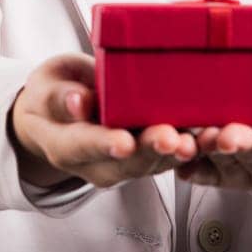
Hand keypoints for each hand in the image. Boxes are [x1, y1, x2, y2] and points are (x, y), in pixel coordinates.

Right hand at [8, 53, 197, 189]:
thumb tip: (77, 102)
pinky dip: (186, 146)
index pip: (81, 147)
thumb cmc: (53, 93)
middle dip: (150, 150)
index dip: (103, 144)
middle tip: (170, 138)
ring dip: (174, 153)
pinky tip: (205, 135)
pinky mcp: (144, 157)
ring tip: (193, 139)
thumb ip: (58, 96)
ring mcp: (121, 164)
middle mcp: (94, 162)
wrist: (61, 110)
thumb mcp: (46, 86)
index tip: (122, 141)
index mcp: (62, 144)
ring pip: (150, 163)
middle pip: (124, 161)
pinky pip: (165, 156)